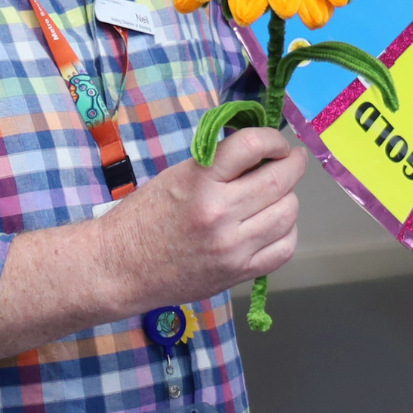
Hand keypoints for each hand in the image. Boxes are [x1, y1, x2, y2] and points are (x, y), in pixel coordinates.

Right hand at [103, 125, 303, 308]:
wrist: (120, 268)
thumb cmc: (142, 218)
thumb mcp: (175, 177)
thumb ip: (218, 165)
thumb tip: (261, 153)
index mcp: (198, 182)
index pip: (252, 146)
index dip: (272, 140)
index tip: (276, 144)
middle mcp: (219, 213)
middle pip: (279, 180)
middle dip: (292, 165)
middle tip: (291, 161)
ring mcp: (232, 247)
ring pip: (287, 213)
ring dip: (289, 198)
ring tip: (278, 195)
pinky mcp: (239, 272)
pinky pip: (284, 248)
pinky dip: (286, 232)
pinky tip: (274, 225)